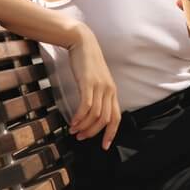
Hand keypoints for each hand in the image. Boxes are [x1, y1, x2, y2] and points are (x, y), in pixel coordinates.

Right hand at [66, 25, 121, 149]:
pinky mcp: (89, 83)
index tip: (104, 146)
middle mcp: (109, 90)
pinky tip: (73, 122)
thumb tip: (90, 112)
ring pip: (96, 115)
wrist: (82, 43)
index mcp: (112, 92)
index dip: (111, 133)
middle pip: (106, 119)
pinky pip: (86, 105)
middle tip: (81, 138)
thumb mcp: (95, 81)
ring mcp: (100, 87)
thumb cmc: (87, 63)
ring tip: (74, 130)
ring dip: (84, 126)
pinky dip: (80, 117)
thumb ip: (96, 95)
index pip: (116, 117)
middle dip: (93, 133)